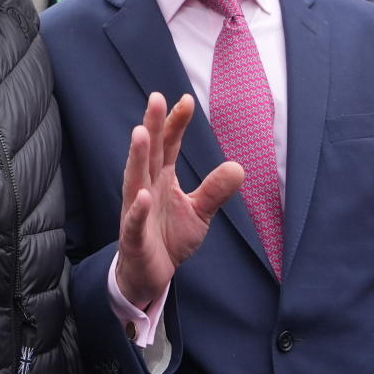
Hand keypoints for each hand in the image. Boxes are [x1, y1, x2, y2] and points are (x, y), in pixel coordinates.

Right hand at [115, 92, 243, 309]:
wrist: (150, 274)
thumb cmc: (169, 237)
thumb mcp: (199, 212)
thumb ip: (214, 190)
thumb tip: (238, 167)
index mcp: (161, 178)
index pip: (168, 146)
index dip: (175, 124)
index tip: (186, 100)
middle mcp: (146, 188)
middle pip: (150, 154)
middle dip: (152, 126)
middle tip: (156, 98)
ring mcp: (137, 211)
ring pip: (135, 180)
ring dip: (137, 157)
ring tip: (141, 134)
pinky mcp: (134, 237)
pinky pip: (135, 222)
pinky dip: (138, 209)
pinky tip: (144, 195)